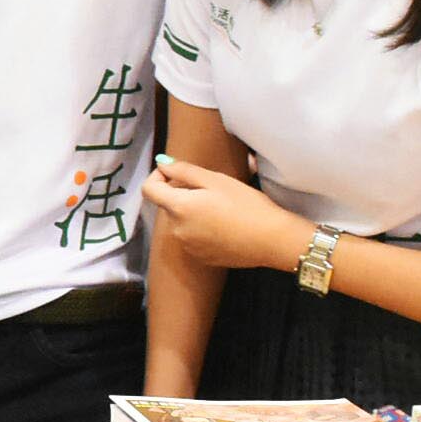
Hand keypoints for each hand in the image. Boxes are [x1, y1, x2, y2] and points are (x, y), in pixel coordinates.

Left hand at [140, 154, 314, 272]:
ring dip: (192, 212)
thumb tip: (161, 163)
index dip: (158, 176)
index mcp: (178, 208)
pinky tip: (225, 226)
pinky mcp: (201, 257)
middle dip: (182, 194)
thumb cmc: (246, 205)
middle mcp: (177, 230)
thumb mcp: (216, 180)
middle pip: (168, 205)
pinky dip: (202, 229)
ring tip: (222, 208)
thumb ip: (184, 171)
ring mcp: (188, 246)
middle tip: (211, 189)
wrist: (272, 240)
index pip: (148, 189)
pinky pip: (193, 237)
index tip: (175, 172)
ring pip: (181, 221)